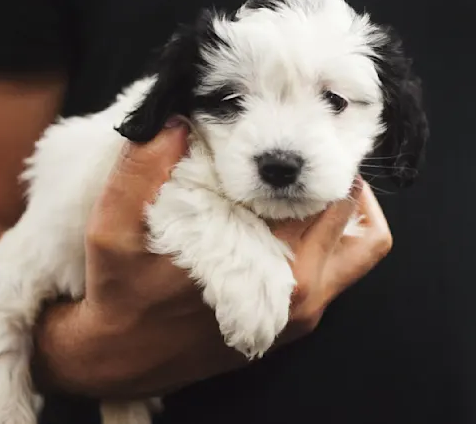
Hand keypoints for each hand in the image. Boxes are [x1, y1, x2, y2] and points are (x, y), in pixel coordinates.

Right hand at [34, 121, 391, 399]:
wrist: (122, 358)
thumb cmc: (121, 291)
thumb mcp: (113, 226)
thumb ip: (142, 167)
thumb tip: (179, 118)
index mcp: (266, 270)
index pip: (324, 198)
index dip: (317, 156)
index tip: (299, 129)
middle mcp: (299, 295)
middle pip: (352, 217)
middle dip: (333, 175)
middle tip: (304, 147)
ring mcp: (305, 313)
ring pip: (362, 247)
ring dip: (346, 207)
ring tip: (311, 179)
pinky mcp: (299, 323)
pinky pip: (345, 270)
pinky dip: (337, 235)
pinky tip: (298, 215)